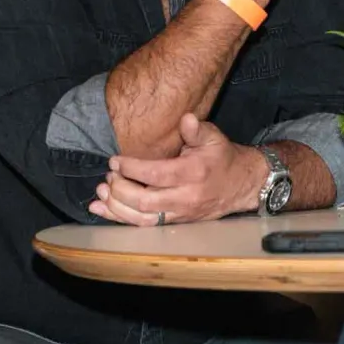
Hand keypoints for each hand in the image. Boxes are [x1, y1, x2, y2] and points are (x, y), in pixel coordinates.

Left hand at [88, 114, 265, 224]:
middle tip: (110, 176)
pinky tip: (101, 209)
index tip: (115, 161)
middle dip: (121, 189)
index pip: (158, 174)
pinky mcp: (176, 222)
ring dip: (117, 207)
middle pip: (146, 200)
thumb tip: (186, 119)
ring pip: (143, 218)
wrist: (241, 185)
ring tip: (102, 192)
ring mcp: (181, 213)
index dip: (133, 169)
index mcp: (194, 172)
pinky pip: (145, 225)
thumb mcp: (213, 138)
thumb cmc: (222, 157)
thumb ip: (196, 129)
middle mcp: (187, 197)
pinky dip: (120, 218)